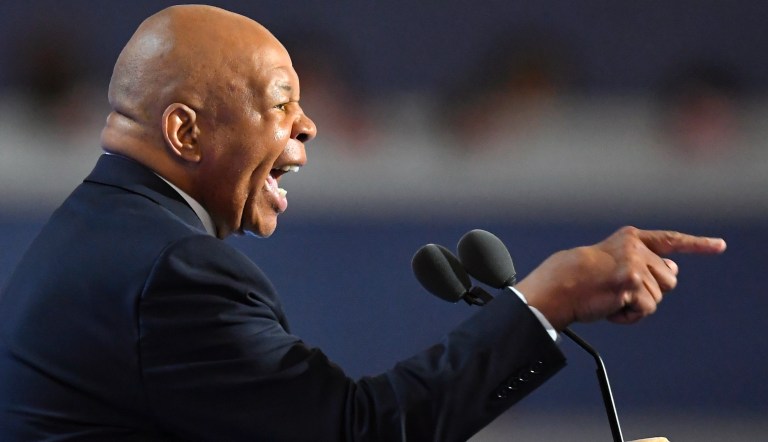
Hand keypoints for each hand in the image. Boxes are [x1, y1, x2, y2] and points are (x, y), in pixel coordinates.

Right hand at [517, 226, 725, 329]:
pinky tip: (610, 308)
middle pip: (668, 280)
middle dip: (650, 292)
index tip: (720, 246)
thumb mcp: (613, 262)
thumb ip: (644, 263)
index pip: (670, 240)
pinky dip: (629, 316)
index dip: (698, 245)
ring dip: (636, 305)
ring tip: (610, 299)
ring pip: (657, 298)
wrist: (558, 285)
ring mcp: (636, 265)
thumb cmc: (579, 277)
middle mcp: (636, 248)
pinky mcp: (633, 284)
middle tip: (620, 292)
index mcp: (630, 238)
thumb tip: (674, 271)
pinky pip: (645, 310)